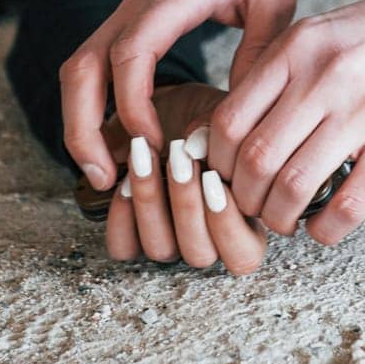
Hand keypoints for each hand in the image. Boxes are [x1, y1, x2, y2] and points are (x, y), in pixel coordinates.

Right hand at [61, 0, 299, 191]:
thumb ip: (261, 51)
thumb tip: (243, 118)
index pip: (131, 53)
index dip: (134, 105)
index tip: (154, 145)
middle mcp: (137, 5)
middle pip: (82, 67)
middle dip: (82, 126)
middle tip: (104, 179)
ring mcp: (127, 12)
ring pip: (79, 68)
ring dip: (81, 121)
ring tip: (104, 174)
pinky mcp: (129, 21)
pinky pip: (96, 66)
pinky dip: (96, 106)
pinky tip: (119, 143)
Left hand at [100, 82, 267, 273]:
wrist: (164, 109)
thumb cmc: (200, 117)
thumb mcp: (216, 116)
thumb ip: (215, 134)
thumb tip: (197, 143)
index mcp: (242, 227)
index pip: (243, 255)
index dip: (228, 222)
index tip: (213, 175)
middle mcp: (206, 243)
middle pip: (198, 254)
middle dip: (186, 202)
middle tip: (179, 155)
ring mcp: (168, 243)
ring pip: (160, 248)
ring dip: (151, 201)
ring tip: (146, 155)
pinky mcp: (130, 238)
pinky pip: (123, 246)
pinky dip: (121, 216)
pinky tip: (125, 179)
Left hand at [208, 0, 364, 244]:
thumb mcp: (327, 32)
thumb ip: (284, 74)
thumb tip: (238, 135)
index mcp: (298, 47)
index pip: (229, 120)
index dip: (219, 163)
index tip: (230, 178)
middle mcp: (325, 75)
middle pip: (254, 160)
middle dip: (244, 199)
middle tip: (255, 208)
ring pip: (294, 187)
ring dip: (280, 218)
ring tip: (288, 221)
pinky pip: (349, 204)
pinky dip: (327, 229)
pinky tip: (325, 229)